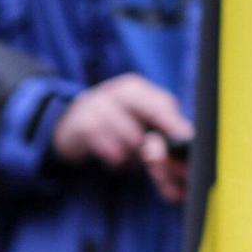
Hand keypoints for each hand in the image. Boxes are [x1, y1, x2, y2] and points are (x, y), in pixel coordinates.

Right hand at [52, 74, 192, 199]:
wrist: (64, 126)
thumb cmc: (110, 124)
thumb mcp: (134, 118)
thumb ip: (160, 128)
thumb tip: (187, 144)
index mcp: (134, 88)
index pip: (164, 105)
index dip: (178, 126)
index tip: (186, 144)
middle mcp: (117, 92)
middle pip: (153, 118)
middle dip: (160, 143)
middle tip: (158, 162)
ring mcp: (98, 108)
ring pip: (134, 141)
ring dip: (135, 158)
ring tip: (128, 158)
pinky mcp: (85, 128)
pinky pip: (114, 153)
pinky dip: (119, 163)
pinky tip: (115, 161)